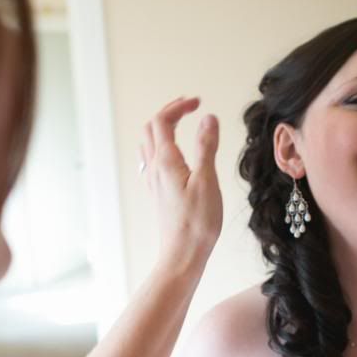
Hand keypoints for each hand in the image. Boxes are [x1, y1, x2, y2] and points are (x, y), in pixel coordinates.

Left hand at [139, 97, 222, 262]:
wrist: (182, 255)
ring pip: (148, 144)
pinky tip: (175, 153)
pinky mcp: (158, 193)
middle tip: (189, 107)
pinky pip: (152, 161)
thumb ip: (206, 146)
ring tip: (180, 123)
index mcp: (166, 162)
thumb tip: (208, 118)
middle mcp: (154, 169)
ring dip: (162, 128)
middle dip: (169, 112)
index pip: (163, 121)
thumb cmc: (197, 223)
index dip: (179, 106)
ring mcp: (154, 182)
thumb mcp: (207, 180)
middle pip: (151, 129)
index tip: (198, 101)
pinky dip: (162, 146)